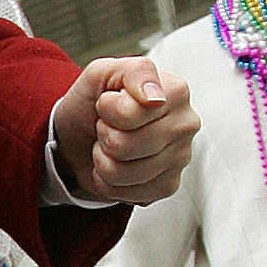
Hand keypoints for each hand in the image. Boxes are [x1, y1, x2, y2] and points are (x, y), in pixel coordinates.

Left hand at [51, 57, 197, 203]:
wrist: (81, 135)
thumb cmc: (95, 102)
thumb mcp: (104, 72)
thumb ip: (134, 72)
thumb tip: (156, 97)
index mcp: (176, 91)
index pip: (129, 114)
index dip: (106, 110)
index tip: (108, 103)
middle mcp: (185, 124)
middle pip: (123, 146)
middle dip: (104, 137)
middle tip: (108, 127)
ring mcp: (180, 157)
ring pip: (122, 173)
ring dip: (104, 161)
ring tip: (110, 147)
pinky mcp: (169, 185)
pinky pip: (129, 194)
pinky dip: (110, 183)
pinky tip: (117, 166)